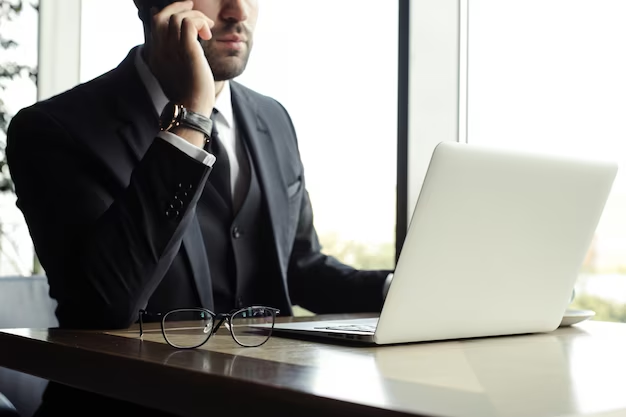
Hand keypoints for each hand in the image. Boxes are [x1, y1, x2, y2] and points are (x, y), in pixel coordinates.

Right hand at [146, 1, 214, 115]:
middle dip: (178, 7)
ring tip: (207, 28)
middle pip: (160, 16)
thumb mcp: (176, 75)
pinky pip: (189, 23)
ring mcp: (171, 50)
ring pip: (176, 17)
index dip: (166, 12)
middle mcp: (160, 51)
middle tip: (193, 8)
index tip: (183, 13)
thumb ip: (174, 59)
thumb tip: (182, 48)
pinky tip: (207, 34)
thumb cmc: (189, 96)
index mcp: (155, 56)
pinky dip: (199, 22)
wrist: (191, 110)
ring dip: (194, 17)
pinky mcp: (187, 51)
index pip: (153, 23)